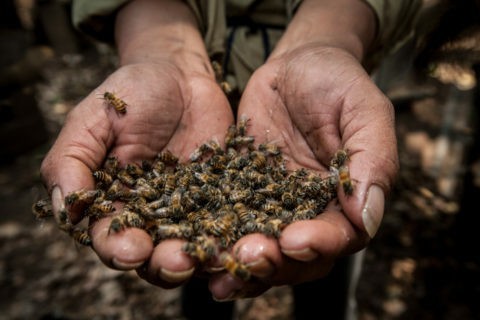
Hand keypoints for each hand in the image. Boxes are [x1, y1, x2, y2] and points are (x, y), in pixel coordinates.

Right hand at [40, 61, 233, 287]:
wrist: (179, 75)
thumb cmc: (129, 96)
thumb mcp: (91, 122)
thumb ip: (71, 163)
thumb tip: (65, 214)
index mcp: (114, 205)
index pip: (111, 239)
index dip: (118, 250)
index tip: (131, 250)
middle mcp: (152, 216)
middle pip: (155, 255)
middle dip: (165, 264)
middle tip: (177, 262)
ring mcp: (190, 210)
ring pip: (194, 247)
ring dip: (202, 258)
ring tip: (210, 256)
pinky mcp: (222, 198)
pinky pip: (229, 223)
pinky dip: (235, 235)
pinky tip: (244, 239)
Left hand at [208, 44, 397, 299]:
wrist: (296, 65)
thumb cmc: (337, 83)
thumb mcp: (364, 112)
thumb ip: (373, 161)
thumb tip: (369, 217)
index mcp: (345, 200)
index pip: (339, 236)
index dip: (319, 244)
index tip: (295, 240)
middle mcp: (309, 211)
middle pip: (296, 255)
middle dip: (274, 262)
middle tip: (249, 257)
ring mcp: (272, 205)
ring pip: (261, 247)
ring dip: (242, 265)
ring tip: (218, 273)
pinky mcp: (240, 192)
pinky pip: (229, 221)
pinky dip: (215, 239)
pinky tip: (198, 250)